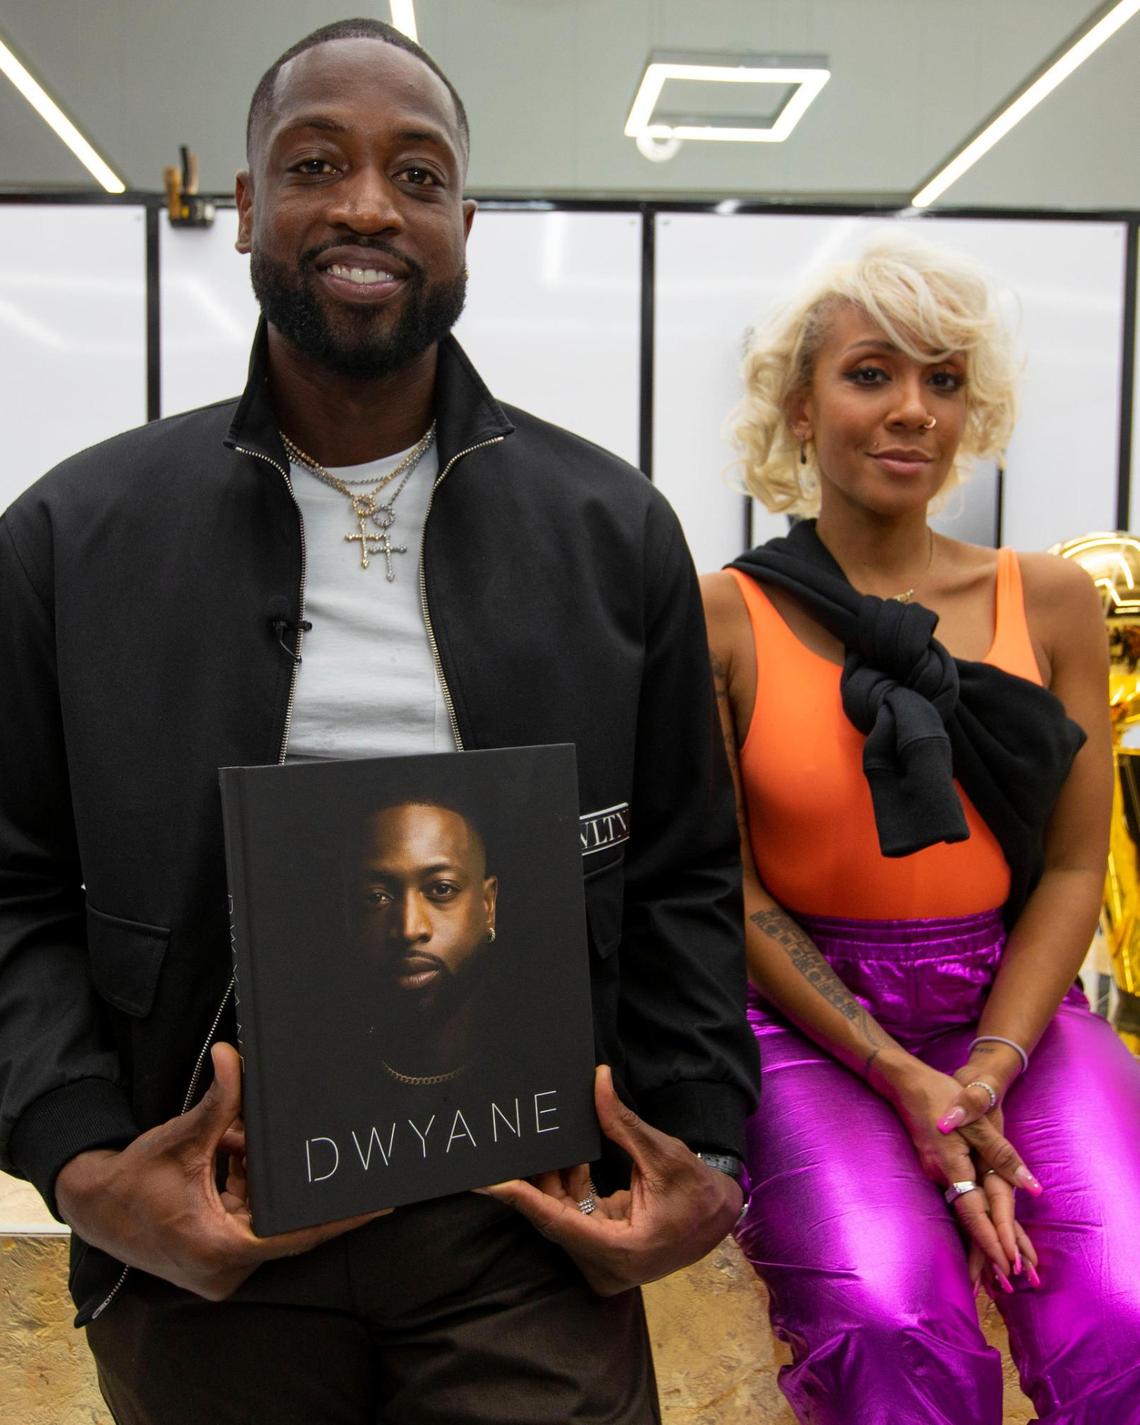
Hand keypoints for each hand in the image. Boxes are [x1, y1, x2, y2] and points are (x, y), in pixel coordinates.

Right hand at [54, 1043, 385, 1300]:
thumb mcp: (180, 1138)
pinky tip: (230, 1151)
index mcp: (221, 1248)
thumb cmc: (134, 1180)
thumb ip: (217, 1100)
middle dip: (284, 1175)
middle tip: (296, 1144)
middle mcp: (225, 1269)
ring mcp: (221, 1268)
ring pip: (265, 1212)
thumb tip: (233, 1054)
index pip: (299, 1235)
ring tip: (233, 1141)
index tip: (380, 1205)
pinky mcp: (217, 1259)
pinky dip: (246, 1184)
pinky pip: (250, 1217)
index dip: (342, 1218)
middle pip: (281, 1218)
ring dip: (258, 1175)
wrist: (94, 1207)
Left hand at [474, 1065, 742, 1295]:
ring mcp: (603, 1264)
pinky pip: (574, 1217)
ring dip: (553, 1180)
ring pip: (561, 1217)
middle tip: (506, 1149)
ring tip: (542, 1144)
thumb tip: (597, 1079)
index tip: (488, 1182)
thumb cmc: (697, 1192)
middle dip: (532, 1181)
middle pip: (554, 1219)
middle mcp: (607, 1267)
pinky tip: (568, 1157)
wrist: (720, 1218)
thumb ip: (622, 1122)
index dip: (521, 1198)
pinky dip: (569, 1188)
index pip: (558, 1221)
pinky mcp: (603, 1252)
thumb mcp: (662, 1155)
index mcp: (622, 1251)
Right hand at [877, 1056, 1035, 1279]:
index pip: (975, 1214)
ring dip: (981, 1242)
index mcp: (952, 1166)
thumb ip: (1002, 1155)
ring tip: (997, 1274)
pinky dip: (971, 1222)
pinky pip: (956, 1201)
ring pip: (962, 1214)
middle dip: (988, 1256)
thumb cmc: (942, 1096)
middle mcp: (940, 1177)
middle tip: (1008, 1287)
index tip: (1009, 1269)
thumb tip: (1031, 1187)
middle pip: (968, 1222)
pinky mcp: (934, 1168)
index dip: (992, 1242)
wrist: (904, 1083)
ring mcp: (933, 1173)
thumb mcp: (977, 1121)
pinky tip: (978, 1234)